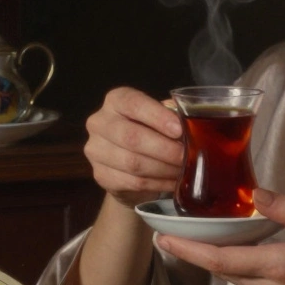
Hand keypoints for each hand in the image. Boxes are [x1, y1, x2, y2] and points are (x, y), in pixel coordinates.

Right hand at [83, 87, 182, 207]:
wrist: (126, 165)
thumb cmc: (149, 132)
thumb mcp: (160, 117)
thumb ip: (172, 115)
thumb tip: (189, 122)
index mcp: (116, 100)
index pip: (134, 104)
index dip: (158, 117)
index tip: (179, 130)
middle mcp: (99, 122)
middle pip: (132, 137)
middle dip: (165, 149)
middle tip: (186, 156)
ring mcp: (96, 150)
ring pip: (133, 163)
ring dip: (163, 169)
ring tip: (183, 170)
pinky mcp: (101, 175)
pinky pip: (133, 182)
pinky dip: (158, 183)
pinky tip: (172, 182)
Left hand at [155, 188, 284, 284]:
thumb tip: (257, 194)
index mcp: (283, 267)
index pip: (223, 260)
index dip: (189, 250)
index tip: (163, 239)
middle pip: (225, 271)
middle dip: (197, 253)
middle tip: (173, 234)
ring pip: (242, 279)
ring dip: (224, 260)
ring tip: (209, 238)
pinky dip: (250, 269)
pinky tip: (257, 254)